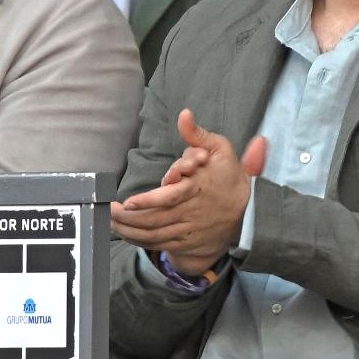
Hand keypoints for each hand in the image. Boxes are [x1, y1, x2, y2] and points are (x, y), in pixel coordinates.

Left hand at [111, 109, 266, 275]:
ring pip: (155, 234)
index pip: (170, 197)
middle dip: (129, 217)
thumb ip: (198, 134)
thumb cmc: (229, 176)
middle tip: (110, 210)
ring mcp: (188, 229)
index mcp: (198, 188)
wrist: (248, 212)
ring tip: (111, 221)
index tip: (129, 201)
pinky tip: (125, 233)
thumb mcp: (220, 148)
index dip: (148, 201)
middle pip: (156, 219)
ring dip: (130, 230)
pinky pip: (159, 244)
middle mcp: (192, 212)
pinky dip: (140, 240)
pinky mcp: (185, 241)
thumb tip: (184, 114)